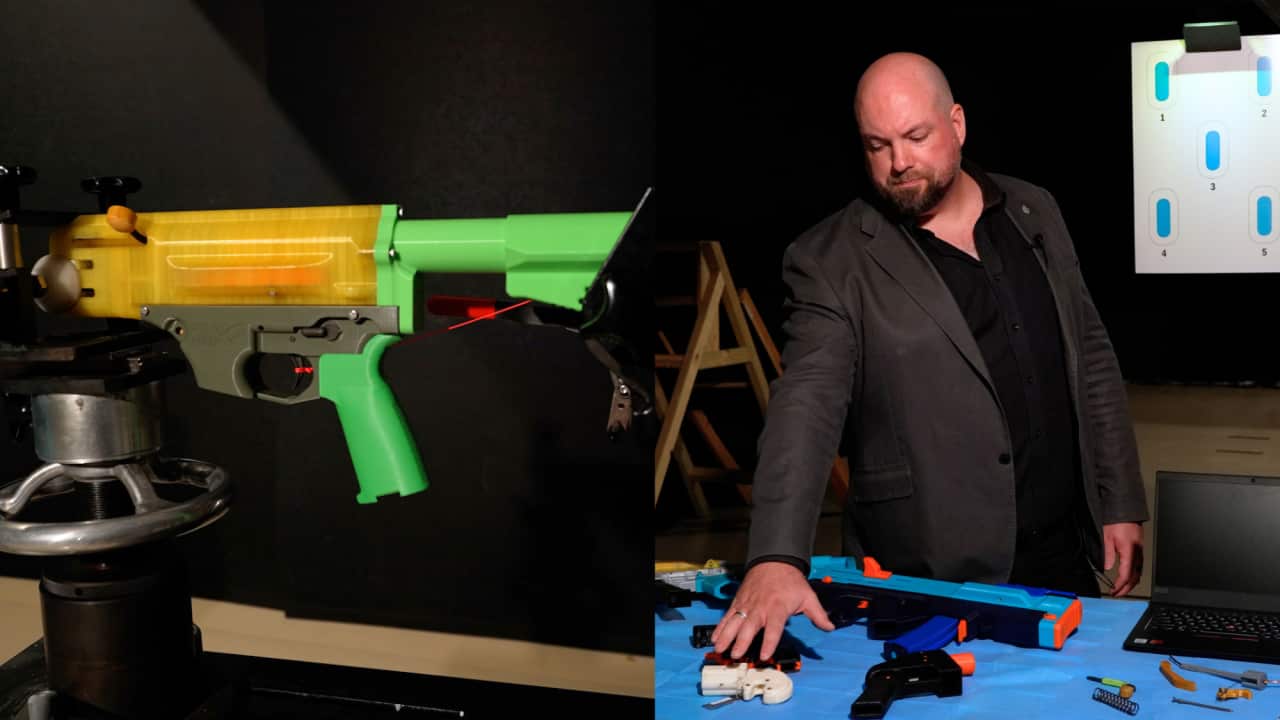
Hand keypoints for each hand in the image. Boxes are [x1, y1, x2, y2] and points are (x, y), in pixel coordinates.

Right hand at [710, 561, 834, 660]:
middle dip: (741, 642)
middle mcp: (760, 608)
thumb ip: (818, 614)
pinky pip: (727, 616)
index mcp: (777, 608)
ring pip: (734, 622)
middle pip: (748, 627)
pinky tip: (715, 637)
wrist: (774, 560)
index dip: (768, 642)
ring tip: (720, 649)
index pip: (773, 628)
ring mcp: (747, 605)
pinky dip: (720, 627)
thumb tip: (830, 627)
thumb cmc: (790, 580)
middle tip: (736, 655)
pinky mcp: (738, 602)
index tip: (764, 655)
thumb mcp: (808, 596)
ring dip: (726, 636)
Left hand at [1103, 522, 1143, 596]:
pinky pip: (1139, 567)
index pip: (1126, 574)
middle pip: (1135, 577)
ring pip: (1139, 573)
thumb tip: (1107, 568)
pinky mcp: (1140, 549)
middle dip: (1126, 588)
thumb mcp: (1107, 536)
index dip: (1120, 585)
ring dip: (1131, 584)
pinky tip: (1129, 578)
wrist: (1127, 511)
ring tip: (1121, 589)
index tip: (1114, 590)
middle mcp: (1138, 553)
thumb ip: (1108, 553)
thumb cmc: (1117, 521)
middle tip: (1117, 594)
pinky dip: (1134, 576)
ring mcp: (1140, 552)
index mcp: (1129, 551)